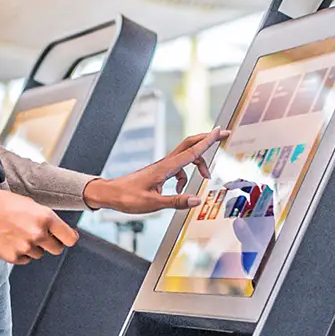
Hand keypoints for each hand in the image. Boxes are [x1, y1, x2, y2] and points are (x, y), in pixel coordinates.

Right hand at [0, 186, 78, 263]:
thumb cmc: (5, 203)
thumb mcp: (32, 205)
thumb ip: (47, 219)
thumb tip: (60, 232)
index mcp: (46, 217)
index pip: (70, 239)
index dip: (68, 238)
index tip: (65, 237)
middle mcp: (38, 234)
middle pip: (57, 249)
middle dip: (51, 243)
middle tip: (39, 235)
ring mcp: (25, 247)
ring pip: (39, 254)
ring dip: (33, 247)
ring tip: (19, 233)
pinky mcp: (12, 257)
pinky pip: (25, 259)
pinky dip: (20, 253)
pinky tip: (11, 240)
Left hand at [82, 128, 226, 213]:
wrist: (111, 194)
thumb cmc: (128, 198)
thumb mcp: (154, 204)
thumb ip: (177, 201)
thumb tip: (198, 200)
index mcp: (165, 168)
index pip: (191, 151)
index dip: (207, 142)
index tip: (219, 131)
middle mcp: (165, 163)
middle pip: (190, 144)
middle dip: (207, 139)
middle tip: (223, 135)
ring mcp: (162, 166)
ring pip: (186, 156)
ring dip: (199, 163)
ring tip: (205, 177)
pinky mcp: (160, 171)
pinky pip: (179, 168)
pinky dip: (185, 175)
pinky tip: (180, 189)